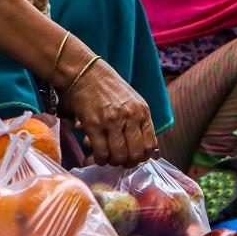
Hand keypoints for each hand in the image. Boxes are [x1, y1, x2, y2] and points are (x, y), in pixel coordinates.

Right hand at [61, 52, 156, 166]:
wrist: (86, 73)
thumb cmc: (109, 89)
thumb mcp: (132, 101)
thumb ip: (139, 122)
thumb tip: (142, 149)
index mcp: (142, 111)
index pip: (150, 145)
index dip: (142, 157)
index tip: (134, 158)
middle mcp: (130, 116)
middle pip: (135, 154)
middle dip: (127, 163)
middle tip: (119, 160)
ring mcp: (112, 121)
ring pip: (118, 156)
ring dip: (112, 162)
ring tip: (107, 157)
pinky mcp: (93, 124)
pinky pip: (101, 153)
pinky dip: (99, 160)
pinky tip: (96, 155)